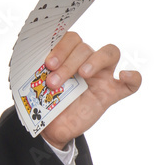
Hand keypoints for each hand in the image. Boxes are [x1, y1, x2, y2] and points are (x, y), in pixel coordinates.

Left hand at [38, 31, 141, 149]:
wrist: (50, 126)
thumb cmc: (44, 100)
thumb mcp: (36, 84)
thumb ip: (37, 70)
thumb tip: (31, 57)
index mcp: (66, 55)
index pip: (71, 38)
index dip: (61, 47)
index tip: (48, 63)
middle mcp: (85, 61)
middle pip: (85, 47)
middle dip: (68, 62)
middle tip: (54, 82)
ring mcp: (101, 76)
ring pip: (109, 53)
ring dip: (93, 61)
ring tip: (81, 75)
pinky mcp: (111, 93)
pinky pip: (131, 84)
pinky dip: (133, 77)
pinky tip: (124, 76)